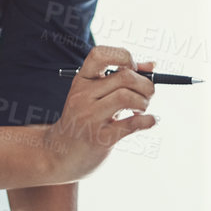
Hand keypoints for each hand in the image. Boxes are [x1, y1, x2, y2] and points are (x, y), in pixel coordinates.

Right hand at [42, 47, 156, 182]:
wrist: (58, 155)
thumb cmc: (82, 122)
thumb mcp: (93, 96)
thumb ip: (119, 79)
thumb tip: (151, 66)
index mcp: (81, 81)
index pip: (99, 54)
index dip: (123, 56)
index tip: (134, 68)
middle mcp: (82, 96)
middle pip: (124, 77)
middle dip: (145, 84)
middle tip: (148, 94)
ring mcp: (90, 118)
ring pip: (126, 97)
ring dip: (144, 102)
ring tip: (141, 108)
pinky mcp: (100, 139)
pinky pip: (131, 124)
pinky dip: (147, 120)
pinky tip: (150, 121)